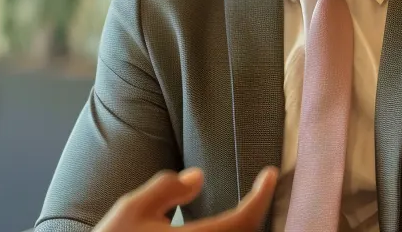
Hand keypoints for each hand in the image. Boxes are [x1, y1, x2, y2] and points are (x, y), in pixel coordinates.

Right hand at [94, 166, 277, 231]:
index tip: (270, 174)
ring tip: (247, 209)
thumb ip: (166, 188)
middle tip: (261, 190)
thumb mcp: (131, 209)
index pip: (244, 219)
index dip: (262, 195)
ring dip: (246, 228)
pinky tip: (227, 227)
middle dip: (257, 212)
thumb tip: (199, 176)